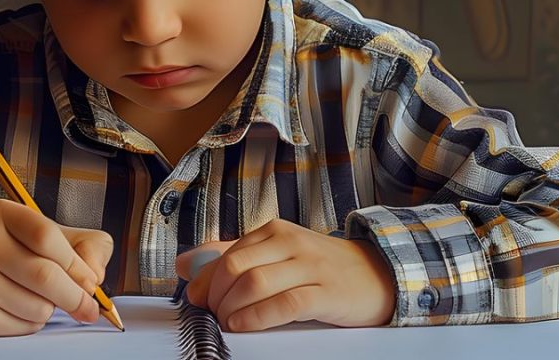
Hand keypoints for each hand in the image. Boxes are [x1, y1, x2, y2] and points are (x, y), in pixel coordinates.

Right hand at [0, 198, 113, 335]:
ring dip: (51, 309)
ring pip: (35, 306)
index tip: (91, 281)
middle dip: (75, 296)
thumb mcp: (61, 237)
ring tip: (40, 296)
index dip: (75, 263)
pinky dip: (32, 323)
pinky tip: (22, 308)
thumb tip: (94, 274)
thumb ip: (90, 247)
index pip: (46, 236)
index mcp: (5, 214)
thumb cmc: (26, 252)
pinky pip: (19, 327)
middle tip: (88, 307)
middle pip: (43, 275)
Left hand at [175, 218, 394, 331]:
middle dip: (215, 296)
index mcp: (274, 231)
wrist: (376, 274)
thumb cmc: (319, 267)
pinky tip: (243, 327)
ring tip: (226, 323)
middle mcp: (290, 243)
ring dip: (231, 309)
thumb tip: (183, 265)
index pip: (226, 254)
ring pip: (255, 284)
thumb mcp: (275, 254)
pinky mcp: (327, 293)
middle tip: (212, 315)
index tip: (196, 300)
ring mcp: (310, 267)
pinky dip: (257, 318)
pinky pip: (284, 305)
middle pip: (236, 267)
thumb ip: (230, 257)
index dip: (204, 281)